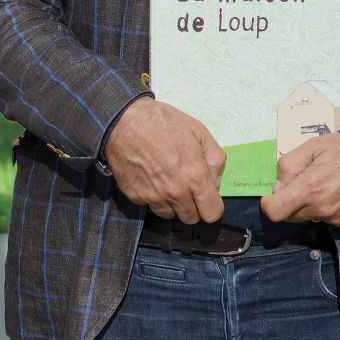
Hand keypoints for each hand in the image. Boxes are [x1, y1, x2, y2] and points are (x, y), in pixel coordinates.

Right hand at [103, 97, 225, 223]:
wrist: (123, 121)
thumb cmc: (162, 122)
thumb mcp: (199, 132)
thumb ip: (215, 160)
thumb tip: (215, 182)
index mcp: (195, 176)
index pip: (212, 214)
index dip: (211, 207)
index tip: (206, 198)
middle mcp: (176, 192)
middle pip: (191, 219)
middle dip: (193, 206)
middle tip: (187, 186)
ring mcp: (154, 196)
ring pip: (170, 215)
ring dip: (172, 204)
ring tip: (167, 181)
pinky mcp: (136, 197)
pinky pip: (150, 205)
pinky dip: (153, 197)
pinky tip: (151, 177)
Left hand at [260, 134, 339, 227]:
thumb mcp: (313, 146)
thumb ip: (288, 165)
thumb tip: (277, 185)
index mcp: (310, 189)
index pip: (274, 212)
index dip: (269, 203)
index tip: (273, 193)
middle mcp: (322, 210)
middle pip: (290, 216)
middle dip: (289, 202)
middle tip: (302, 181)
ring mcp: (336, 219)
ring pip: (309, 217)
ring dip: (308, 205)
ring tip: (324, 182)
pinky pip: (327, 219)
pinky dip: (326, 208)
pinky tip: (338, 190)